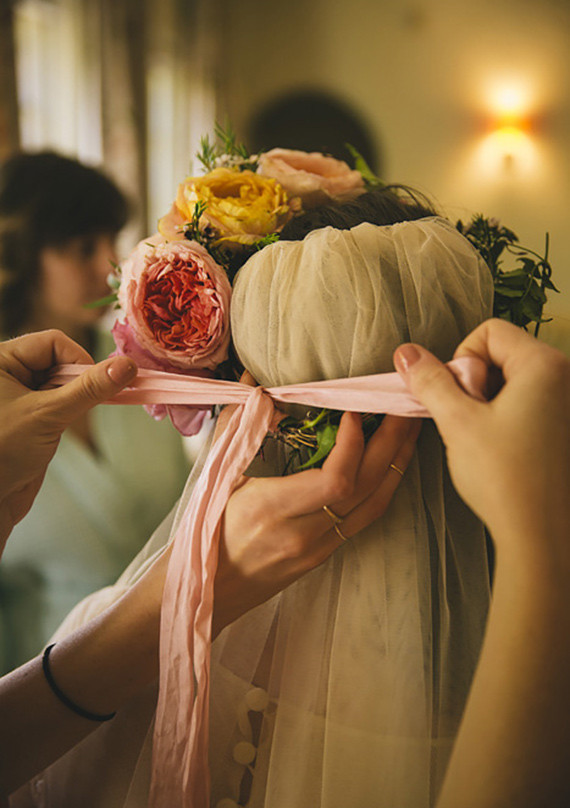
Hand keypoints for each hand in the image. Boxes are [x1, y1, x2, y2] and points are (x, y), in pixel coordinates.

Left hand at [0, 330, 136, 550]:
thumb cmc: (1, 452)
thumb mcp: (48, 414)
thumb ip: (90, 388)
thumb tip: (127, 366)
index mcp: (1, 361)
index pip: (52, 342)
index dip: (78, 359)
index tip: (95, 383)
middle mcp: (9, 373)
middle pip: (59, 360)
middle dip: (79, 380)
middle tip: (89, 401)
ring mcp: (20, 396)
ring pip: (63, 382)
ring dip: (76, 398)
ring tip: (67, 419)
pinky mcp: (31, 417)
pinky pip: (60, 402)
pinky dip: (71, 411)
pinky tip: (66, 427)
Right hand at [212, 372, 420, 634]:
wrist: (208, 592)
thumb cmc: (205, 532)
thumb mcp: (214, 477)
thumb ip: (237, 427)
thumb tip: (252, 381)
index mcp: (271, 510)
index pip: (333, 480)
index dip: (352, 444)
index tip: (353, 411)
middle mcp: (303, 533)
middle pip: (366, 487)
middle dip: (392, 442)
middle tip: (404, 404)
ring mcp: (318, 548)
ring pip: (375, 504)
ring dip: (397, 462)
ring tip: (410, 427)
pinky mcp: (325, 554)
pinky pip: (366, 517)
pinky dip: (384, 485)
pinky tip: (392, 462)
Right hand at [394, 318, 569, 564]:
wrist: (541, 536)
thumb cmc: (504, 477)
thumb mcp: (457, 422)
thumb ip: (430, 381)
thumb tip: (406, 352)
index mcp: (545, 366)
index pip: (490, 331)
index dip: (462, 359)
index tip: (461, 397)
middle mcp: (566, 378)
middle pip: (503, 353)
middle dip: (476, 382)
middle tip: (471, 421)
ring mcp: (568, 404)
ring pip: (513, 381)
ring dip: (488, 402)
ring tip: (485, 440)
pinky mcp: (564, 428)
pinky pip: (529, 403)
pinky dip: (507, 417)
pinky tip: (501, 451)